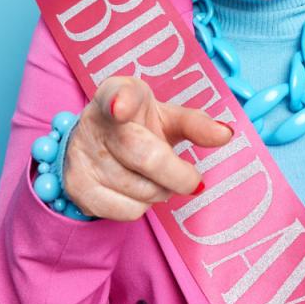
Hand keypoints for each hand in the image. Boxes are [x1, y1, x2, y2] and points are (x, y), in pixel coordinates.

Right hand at [62, 76, 233, 220]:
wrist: (95, 144)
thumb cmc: (138, 125)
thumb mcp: (166, 117)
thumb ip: (196, 124)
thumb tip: (227, 134)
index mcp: (118, 93)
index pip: (118, 95)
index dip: (120, 101)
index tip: (121, 107)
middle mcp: (94, 122)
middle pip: (144, 156)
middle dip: (177, 174)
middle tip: (193, 181)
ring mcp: (82, 156)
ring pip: (140, 189)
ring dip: (161, 191)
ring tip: (156, 178)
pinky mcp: (77, 187)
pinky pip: (126, 210)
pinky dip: (142, 206)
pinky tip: (136, 189)